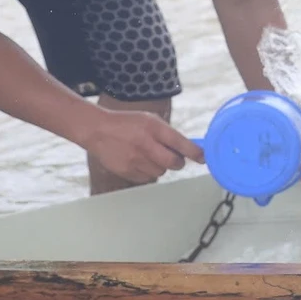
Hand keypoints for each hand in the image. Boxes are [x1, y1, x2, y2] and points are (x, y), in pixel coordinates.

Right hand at [78, 108, 204, 185]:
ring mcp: (135, 159)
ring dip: (160, 166)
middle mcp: (145, 144)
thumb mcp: (149, 120)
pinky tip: (138, 161)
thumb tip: (188, 149)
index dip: (195, 153)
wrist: (97, 130)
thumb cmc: (127, 124)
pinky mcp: (127, 171)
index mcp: (153, 128)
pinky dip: (147, 172)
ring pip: (161, 172)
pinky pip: (147, 178)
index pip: (181, 143)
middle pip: (174, 163)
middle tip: (172, 157)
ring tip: (148, 155)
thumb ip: (168, 134)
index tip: (203, 158)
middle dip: (177, 162)